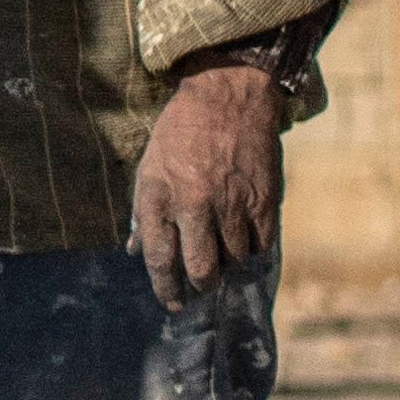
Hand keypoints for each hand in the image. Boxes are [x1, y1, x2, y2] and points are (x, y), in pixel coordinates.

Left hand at [132, 62, 284, 300]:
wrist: (229, 97)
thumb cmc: (181, 133)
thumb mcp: (150, 167)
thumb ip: (144, 212)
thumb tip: (135, 250)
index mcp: (160, 196)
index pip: (160, 259)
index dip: (165, 288)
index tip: (171, 302)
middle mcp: (195, 204)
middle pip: (201, 269)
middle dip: (200, 285)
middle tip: (201, 285)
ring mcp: (232, 204)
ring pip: (233, 261)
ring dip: (228, 266)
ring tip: (222, 254)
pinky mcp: (264, 201)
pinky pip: (260, 245)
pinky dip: (252, 249)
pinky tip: (244, 239)